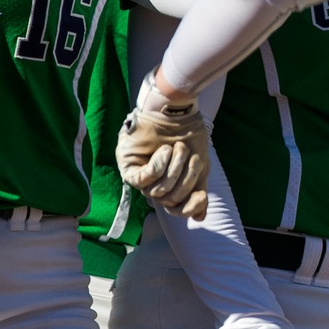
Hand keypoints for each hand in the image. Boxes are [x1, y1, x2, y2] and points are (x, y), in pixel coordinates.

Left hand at [116, 71, 210, 219]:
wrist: (174, 110)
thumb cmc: (187, 134)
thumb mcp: (199, 165)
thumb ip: (198, 190)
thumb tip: (200, 218)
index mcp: (172, 186)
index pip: (178, 210)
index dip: (189, 206)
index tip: (200, 194)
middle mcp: (155, 185)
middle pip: (170, 201)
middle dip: (183, 178)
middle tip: (186, 154)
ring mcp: (141, 177)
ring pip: (158, 191)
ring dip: (174, 167)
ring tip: (176, 147)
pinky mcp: (128, 168)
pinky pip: (144, 179)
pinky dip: (158, 165)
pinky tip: (164, 151)